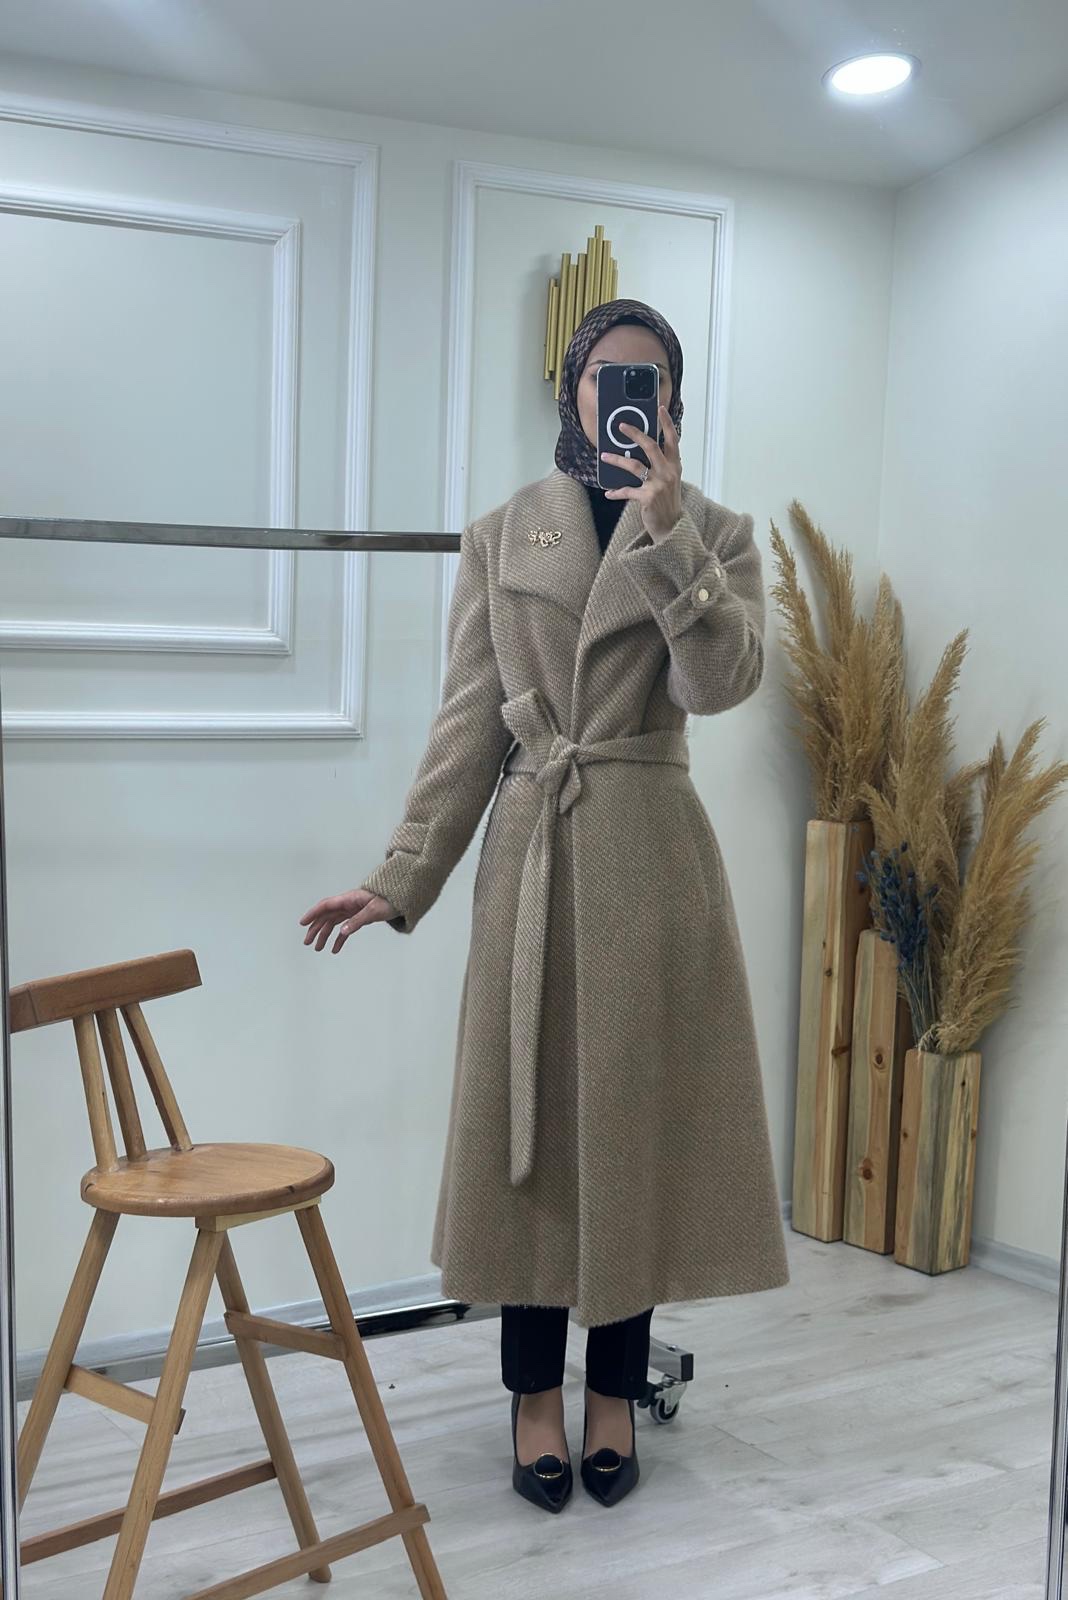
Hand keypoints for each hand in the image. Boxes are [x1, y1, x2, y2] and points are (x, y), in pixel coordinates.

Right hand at [299, 888, 397, 953]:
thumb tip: (342, 932)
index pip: (326, 906)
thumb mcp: (374, 911)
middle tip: (307, 942)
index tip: (302, 923)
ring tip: (317, 948)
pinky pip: (345, 928)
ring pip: (333, 923)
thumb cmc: (389, 900)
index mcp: (349, 899)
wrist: (403, 897)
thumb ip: (357, 921)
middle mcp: (348, 904)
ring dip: (324, 935)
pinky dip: (339, 938)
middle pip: (326, 916)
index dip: (313, 914)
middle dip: (315, 929)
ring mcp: (352, 910)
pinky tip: (335, 949)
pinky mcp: (358, 916)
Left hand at [600, 404, 682, 539]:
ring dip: (617, 460)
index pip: (672, 439)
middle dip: (635, 433)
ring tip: (604, 456)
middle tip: (621, 426)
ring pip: (634, 465)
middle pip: (651, 446)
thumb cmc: (668, 502)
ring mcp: (658, 484)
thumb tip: (640, 451)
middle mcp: (668, 472)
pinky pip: (627, 490)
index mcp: (675, 465)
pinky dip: (617, 492)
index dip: (666, 423)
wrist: (671, 527)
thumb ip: (661, 465)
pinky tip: (609, 492)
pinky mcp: (648, 497)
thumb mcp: (669, 480)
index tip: (660, 409)